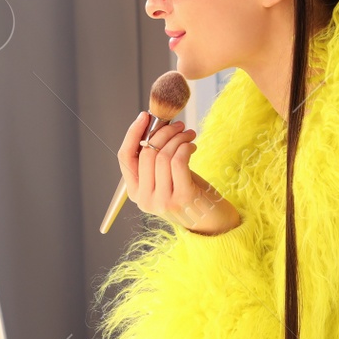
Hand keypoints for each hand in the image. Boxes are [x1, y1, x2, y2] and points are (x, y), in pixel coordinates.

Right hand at [117, 112, 239, 233]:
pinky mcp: (182, 197)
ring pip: (163, 156)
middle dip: (163, 132)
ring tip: (189, 134)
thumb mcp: (166, 177)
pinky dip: (185, 147)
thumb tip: (154, 126)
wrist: (212, 222)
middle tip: (178, 125)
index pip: (125, 157)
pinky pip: (178, 161)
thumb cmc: (190, 196)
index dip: (133, 133)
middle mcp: (145, 199)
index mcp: (136, 193)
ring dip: (178, 138)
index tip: (145, 116)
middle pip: (146, 153)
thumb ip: (155, 159)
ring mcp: (162, 200)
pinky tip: (192, 145)